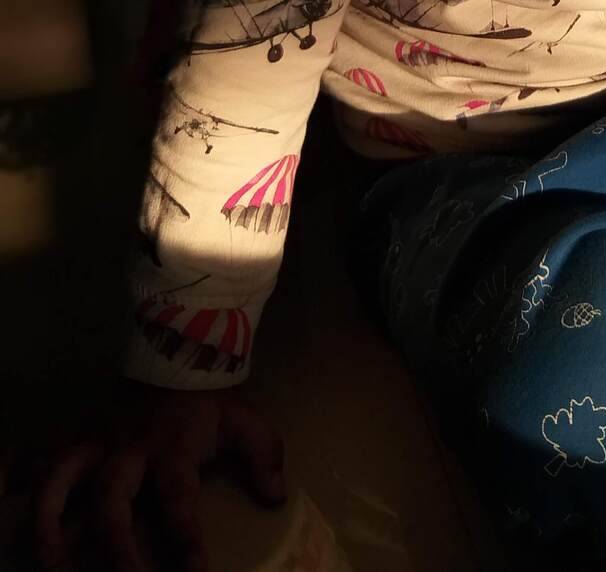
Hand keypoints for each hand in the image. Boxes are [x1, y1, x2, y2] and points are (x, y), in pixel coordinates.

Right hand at [9, 381, 286, 571]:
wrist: (175, 356)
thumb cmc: (207, 406)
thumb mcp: (246, 423)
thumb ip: (265, 457)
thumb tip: (277, 497)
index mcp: (172, 448)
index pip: (178, 498)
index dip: (184, 540)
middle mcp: (127, 450)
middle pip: (112, 498)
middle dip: (113, 545)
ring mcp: (94, 445)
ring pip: (60, 481)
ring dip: (49, 524)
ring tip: (48, 564)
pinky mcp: (73, 442)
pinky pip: (35, 458)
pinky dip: (15, 476)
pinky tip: (3, 497)